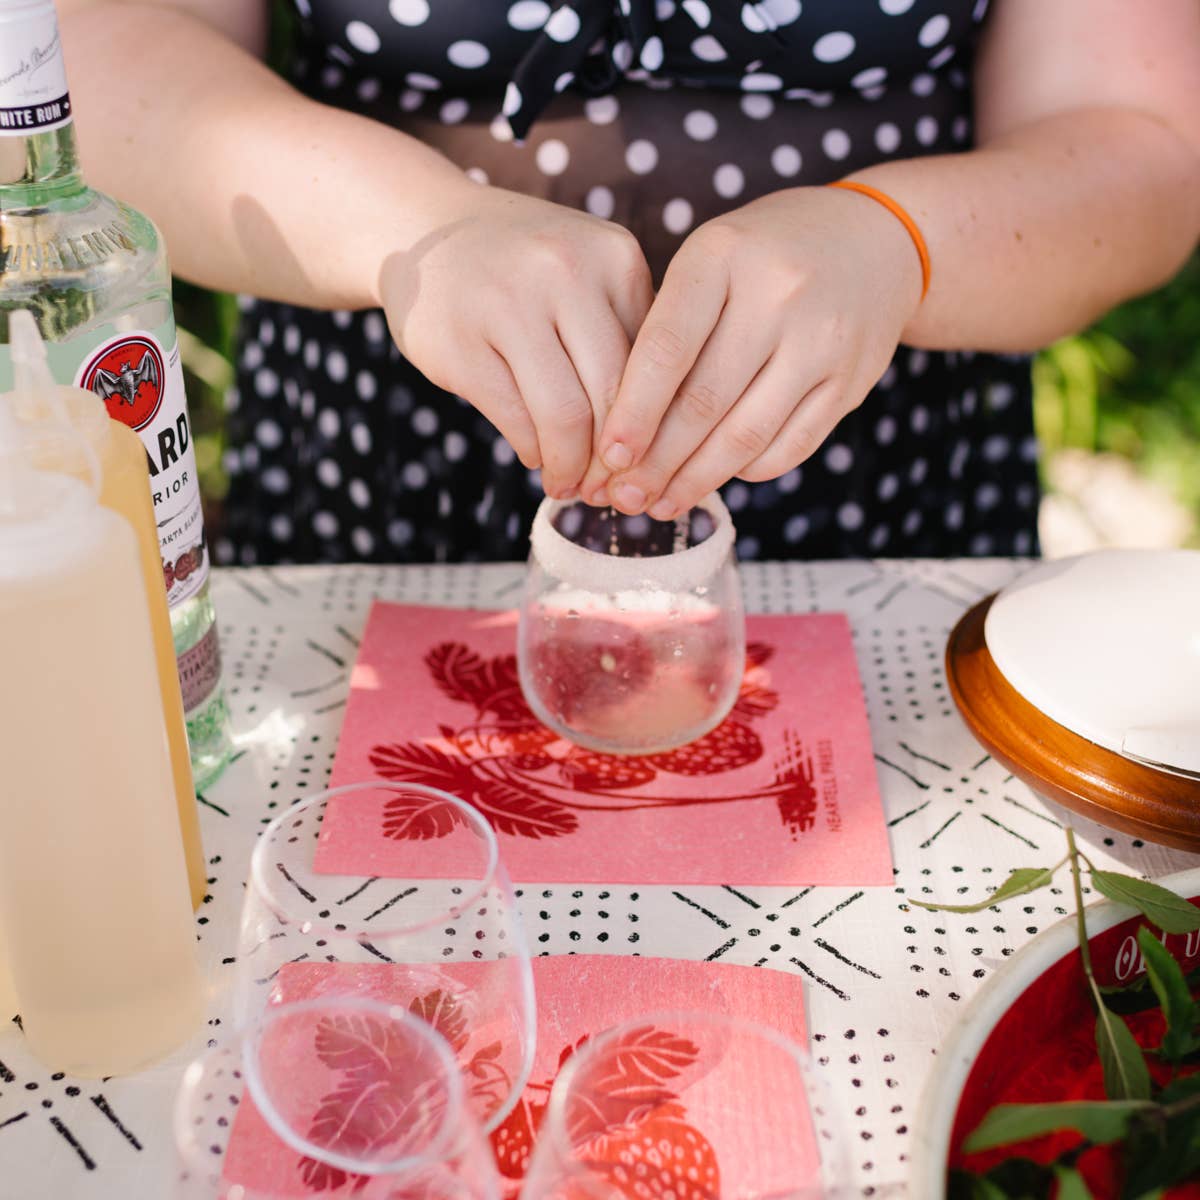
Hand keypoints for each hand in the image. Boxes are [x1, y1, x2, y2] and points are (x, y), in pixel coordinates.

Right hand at [379, 179, 652, 498]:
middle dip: (614, 460)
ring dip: (571, 467)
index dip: (654, 428)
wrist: (423, 230)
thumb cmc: (525, 271)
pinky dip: (533, 451)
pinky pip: (515, 419)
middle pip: (612, 394)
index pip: (653, 365)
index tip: (646, 466)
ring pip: (565, 415)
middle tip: (608, 491)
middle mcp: (564, 271)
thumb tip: (657, 442)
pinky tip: (537, 458)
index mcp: (614, 257)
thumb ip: (625, 337)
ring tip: (570, 485)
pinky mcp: (460, 344)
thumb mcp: (588, 277)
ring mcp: (506, 305)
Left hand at [581, 186, 923, 516]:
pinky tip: (713, 480)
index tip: (607, 457)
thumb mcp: (709, 261)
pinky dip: (744, 472)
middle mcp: (778, 294)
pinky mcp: (851, 382)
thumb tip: (621, 433)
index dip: (633, 412)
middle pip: (704, 402)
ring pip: (746, 436)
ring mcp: (822, 341)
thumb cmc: (763, 257)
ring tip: (659, 505)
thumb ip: (668, 330)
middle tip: (623, 498)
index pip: (666, 349)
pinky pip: (789, 447)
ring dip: (696, 480)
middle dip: (656, 462)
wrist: (875, 239)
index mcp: (722, 255)